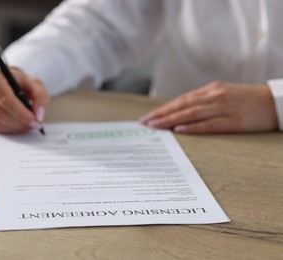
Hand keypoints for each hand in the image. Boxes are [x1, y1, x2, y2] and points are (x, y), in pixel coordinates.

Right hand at [0, 68, 49, 133]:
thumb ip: (40, 97)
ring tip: (26, 126)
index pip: (4, 99)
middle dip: (18, 122)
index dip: (21, 113)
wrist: (6, 84)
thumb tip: (38, 116)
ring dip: (12, 128)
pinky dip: (4, 130)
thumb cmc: (19, 84)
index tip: (34, 121)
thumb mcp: (34, 85)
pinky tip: (14, 126)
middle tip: (33, 126)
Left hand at [139, 81, 277, 133]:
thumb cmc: (246, 100)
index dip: (164, 108)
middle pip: (182, 106)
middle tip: (144, 122)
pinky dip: (193, 127)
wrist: (274, 102)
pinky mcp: (233, 121)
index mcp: (211, 90)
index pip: (181, 100)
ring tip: (155, 126)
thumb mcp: (223, 95)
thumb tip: (182, 113)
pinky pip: (209, 124)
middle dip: (161, 114)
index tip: (149, 117)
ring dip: (171, 120)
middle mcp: (214, 96)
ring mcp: (223, 108)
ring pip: (191, 114)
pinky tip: (179, 131)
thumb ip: (203, 102)